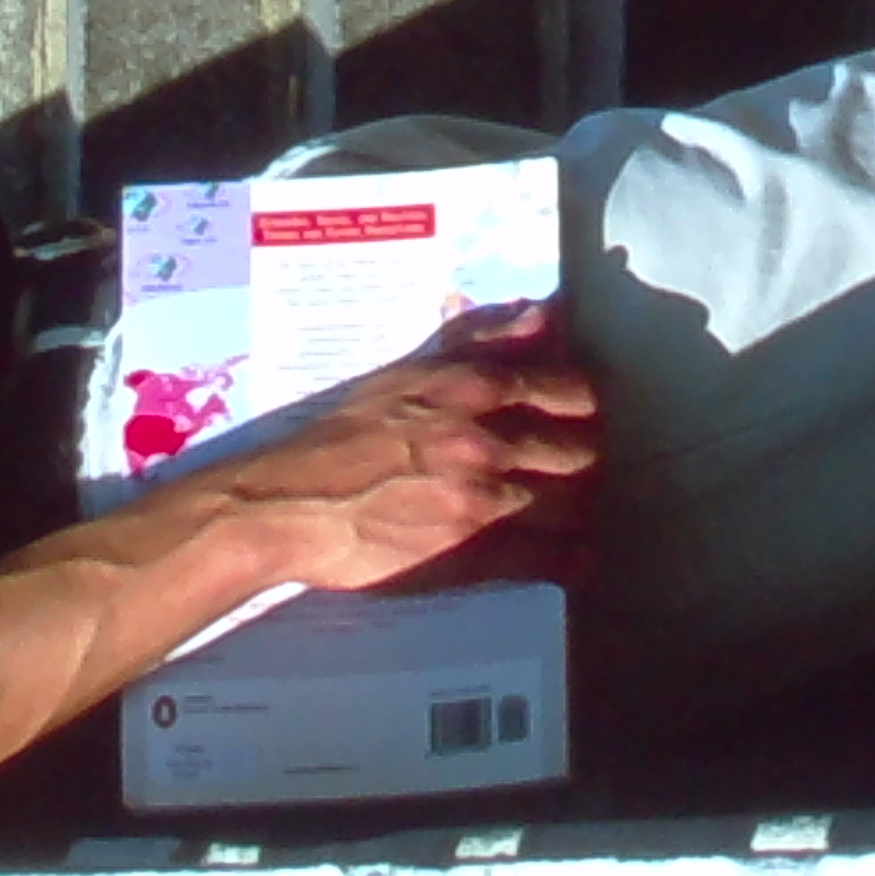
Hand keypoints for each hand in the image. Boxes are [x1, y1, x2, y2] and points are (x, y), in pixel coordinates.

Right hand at [170, 306, 601, 594]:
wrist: (289, 505)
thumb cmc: (341, 435)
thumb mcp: (407, 372)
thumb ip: (479, 342)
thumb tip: (544, 315)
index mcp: (470, 390)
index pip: (563, 390)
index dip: (582, 406)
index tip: (582, 414)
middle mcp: (486, 442)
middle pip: (576, 451)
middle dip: (585, 459)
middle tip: (581, 466)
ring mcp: (482, 501)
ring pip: (569, 504)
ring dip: (580, 508)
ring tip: (576, 510)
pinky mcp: (470, 555)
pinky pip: (543, 559)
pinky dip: (569, 559)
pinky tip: (579, 560)